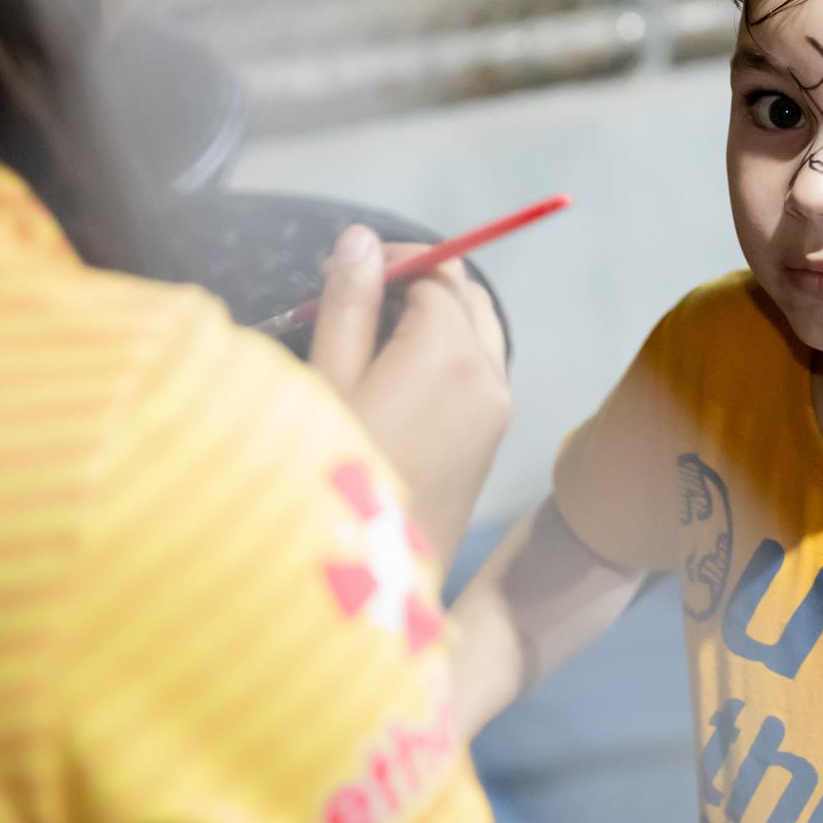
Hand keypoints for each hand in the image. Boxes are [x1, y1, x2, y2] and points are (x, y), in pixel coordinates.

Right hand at [309, 224, 510, 555]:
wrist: (364, 583)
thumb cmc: (328, 476)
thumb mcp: (326, 381)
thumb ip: (349, 303)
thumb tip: (362, 239)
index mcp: (449, 352)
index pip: (437, 272)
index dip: (393, 259)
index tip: (344, 268)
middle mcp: (487, 376)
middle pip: (467, 298)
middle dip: (418, 287)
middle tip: (353, 302)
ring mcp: (496, 412)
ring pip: (479, 335)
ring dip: (436, 322)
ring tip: (369, 343)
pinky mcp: (490, 442)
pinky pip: (481, 374)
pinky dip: (449, 358)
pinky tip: (394, 383)